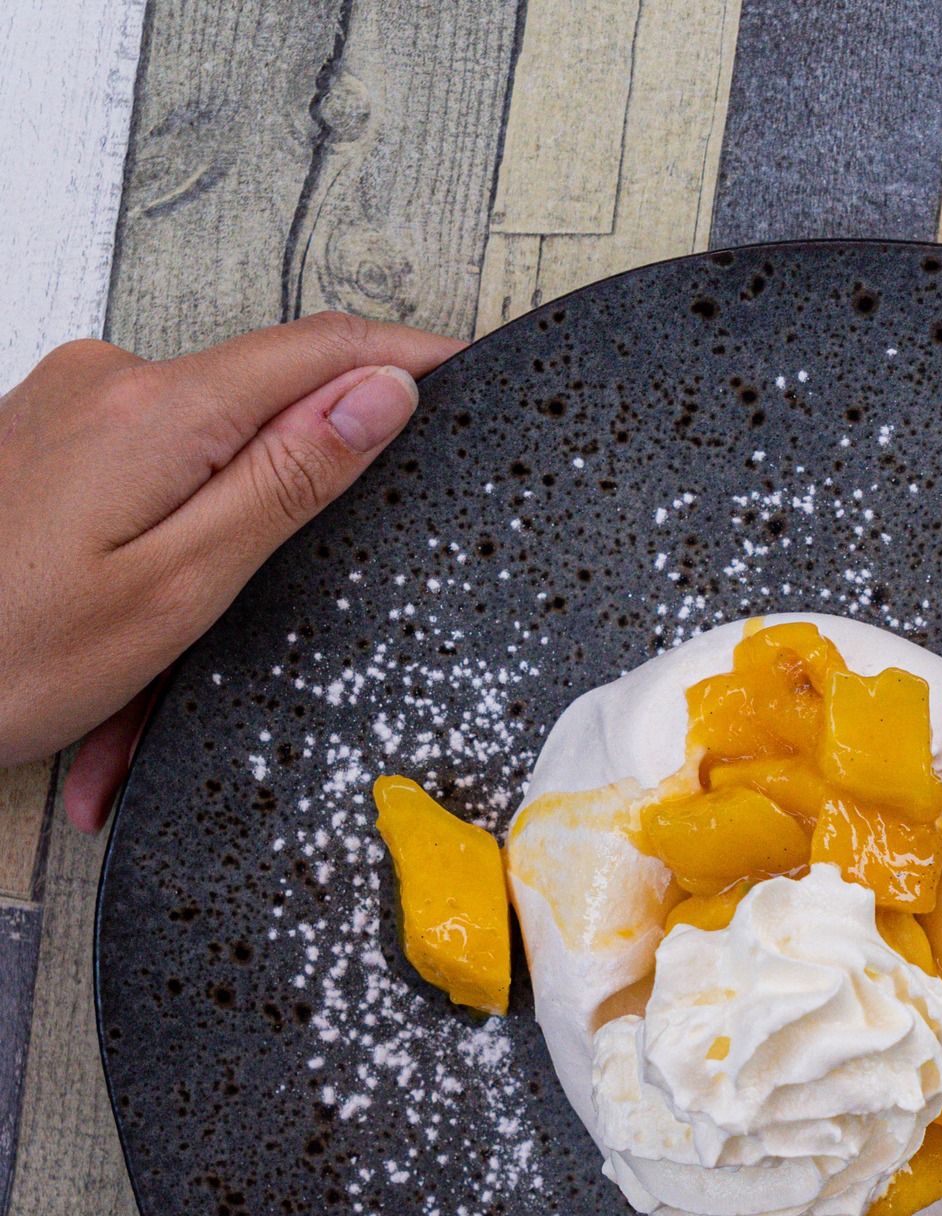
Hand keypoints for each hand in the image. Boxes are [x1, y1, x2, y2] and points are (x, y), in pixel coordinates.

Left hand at [0, 312, 461, 830]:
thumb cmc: (8, 654)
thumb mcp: (181, 588)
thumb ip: (286, 480)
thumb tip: (378, 392)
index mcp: (157, 414)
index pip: (319, 352)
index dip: (404, 354)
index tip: (467, 363)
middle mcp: (109, 386)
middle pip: (257, 423)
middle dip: (280, 530)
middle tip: (264, 634)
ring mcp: (70, 407)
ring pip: (194, 474)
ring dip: (198, 580)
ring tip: (135, 708)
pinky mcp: (48, 440)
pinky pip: (139, 496)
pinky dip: (147, 577)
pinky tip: (108, 675)